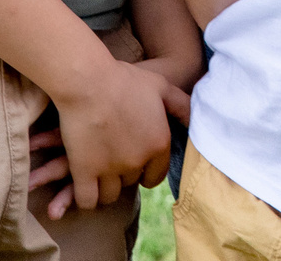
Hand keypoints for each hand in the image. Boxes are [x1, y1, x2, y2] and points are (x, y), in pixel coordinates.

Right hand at [32, 54, 189, 215]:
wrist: (88, 80)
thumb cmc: (124, 80)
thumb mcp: (160, 86)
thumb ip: (181, 106)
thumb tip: (196, 120)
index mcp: (158, 143)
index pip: (156, 176)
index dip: (145, 171)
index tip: (133, 161)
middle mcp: (138, 160)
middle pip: (131, 182)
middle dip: (123, 174)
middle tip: (112, 157)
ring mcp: (111, 168)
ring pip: (110, 195)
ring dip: (105, 188)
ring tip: (97, 173)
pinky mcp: (85, 172)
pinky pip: (88, 200)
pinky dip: (86, 198)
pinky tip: (84, 186)